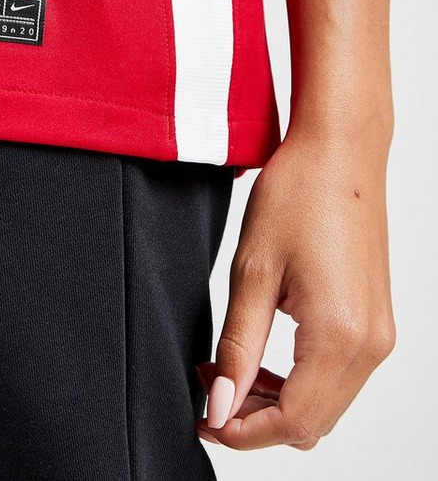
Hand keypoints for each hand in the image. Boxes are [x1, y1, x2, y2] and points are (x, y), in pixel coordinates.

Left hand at [194, 123, 395, 449]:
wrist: (339, 151)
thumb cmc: (297, 194)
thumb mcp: (252, 272)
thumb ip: (238, 347)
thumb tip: (221, 406)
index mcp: (340, 335)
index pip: (292, 421)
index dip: (242, 432)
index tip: (203, 416)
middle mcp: (371, 344)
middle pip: (312, 423)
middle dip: (255, 419)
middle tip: (209, 385)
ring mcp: (379, 333)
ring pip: (326, 404)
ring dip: (276, 401)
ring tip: (228, 367)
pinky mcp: (376, 320)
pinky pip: (339, 377)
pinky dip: (299, 379)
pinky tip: (263, 354)